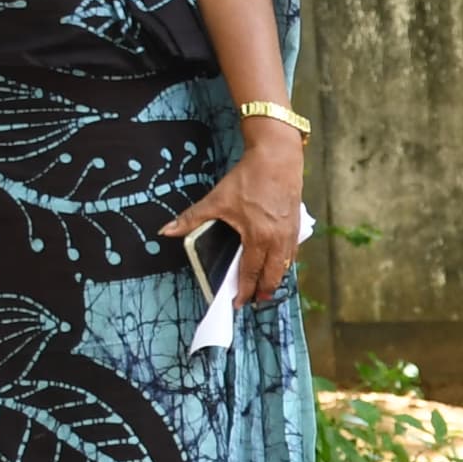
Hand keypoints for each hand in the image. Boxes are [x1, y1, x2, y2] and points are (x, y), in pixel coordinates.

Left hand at [163, 124, 305, 305]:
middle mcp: (277, 240)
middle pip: (272, 276)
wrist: (277, 159)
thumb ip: (192, 218)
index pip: (250, 273)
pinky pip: (292, 252)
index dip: (244, 291)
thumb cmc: (249, 178)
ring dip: (276, 278)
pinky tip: (279, 263)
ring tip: (267, 287)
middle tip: (255, 301)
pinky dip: (285, 262)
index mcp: (257, 237)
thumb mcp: (217, 199)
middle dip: (263, 291)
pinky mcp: (296, 225)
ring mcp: (290, 234)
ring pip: (285, 266)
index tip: (238, 303)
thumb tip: (166, 231)